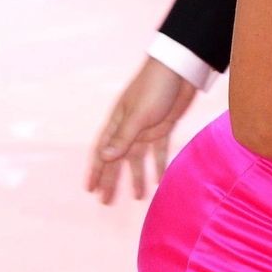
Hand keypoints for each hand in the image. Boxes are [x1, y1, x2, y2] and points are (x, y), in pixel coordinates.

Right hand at [86, 58, 196, 204]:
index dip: (96, 171)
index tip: (90, 190)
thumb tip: (105, 158)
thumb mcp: (138, 115)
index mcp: (117, 124)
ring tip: (137, 197)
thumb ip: (123, 137)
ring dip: (136, 177)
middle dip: (112, 180)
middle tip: (107, 202)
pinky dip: (158, 165)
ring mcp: (145, 130)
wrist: (180, 70)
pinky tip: (158, 180)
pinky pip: (158, 151)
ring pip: (137, 159)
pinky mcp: (163, 128)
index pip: (102, 152)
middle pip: (117, 160)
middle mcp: (128, 129)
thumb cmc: (155, 88)